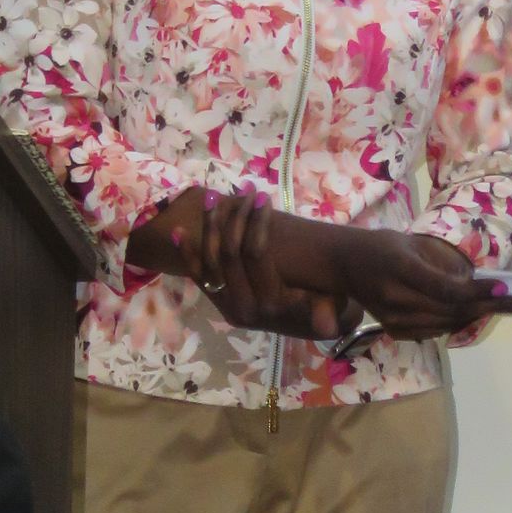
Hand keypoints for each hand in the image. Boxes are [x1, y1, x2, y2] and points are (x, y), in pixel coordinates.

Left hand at [193, 189, 360, 340]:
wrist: (312, 320)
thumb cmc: (325, 302)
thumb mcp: (332, 304)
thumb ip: (327, 312)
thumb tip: (328, 324)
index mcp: (269, 305)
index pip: (254, 253)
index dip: (256, 222)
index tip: (261, 196)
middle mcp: (244, 309)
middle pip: (228, 254)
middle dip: (233, 217)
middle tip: (239, 188)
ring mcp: (227, 306)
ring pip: (209, 262)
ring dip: (209, 228)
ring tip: (211, 197)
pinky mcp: (219, 303)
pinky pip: (199, 276)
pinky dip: (188, 254)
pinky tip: (179, 231)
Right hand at [329, 232, 511, 338]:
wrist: (343, 265)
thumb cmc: (381, 246)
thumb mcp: (411, 243)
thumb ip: (442, 263)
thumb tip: (475, 281)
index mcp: (400, 268)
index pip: (447, 288)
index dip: (479, 290)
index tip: (505, 286)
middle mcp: (397, 298)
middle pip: (454, 309)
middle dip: (492, 305)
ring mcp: (395, 319)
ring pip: (449, 323)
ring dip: (480, 314)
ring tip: (507, 304)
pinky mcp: (395, 331)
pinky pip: (437, 331)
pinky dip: (459, 321)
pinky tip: (475, 310)